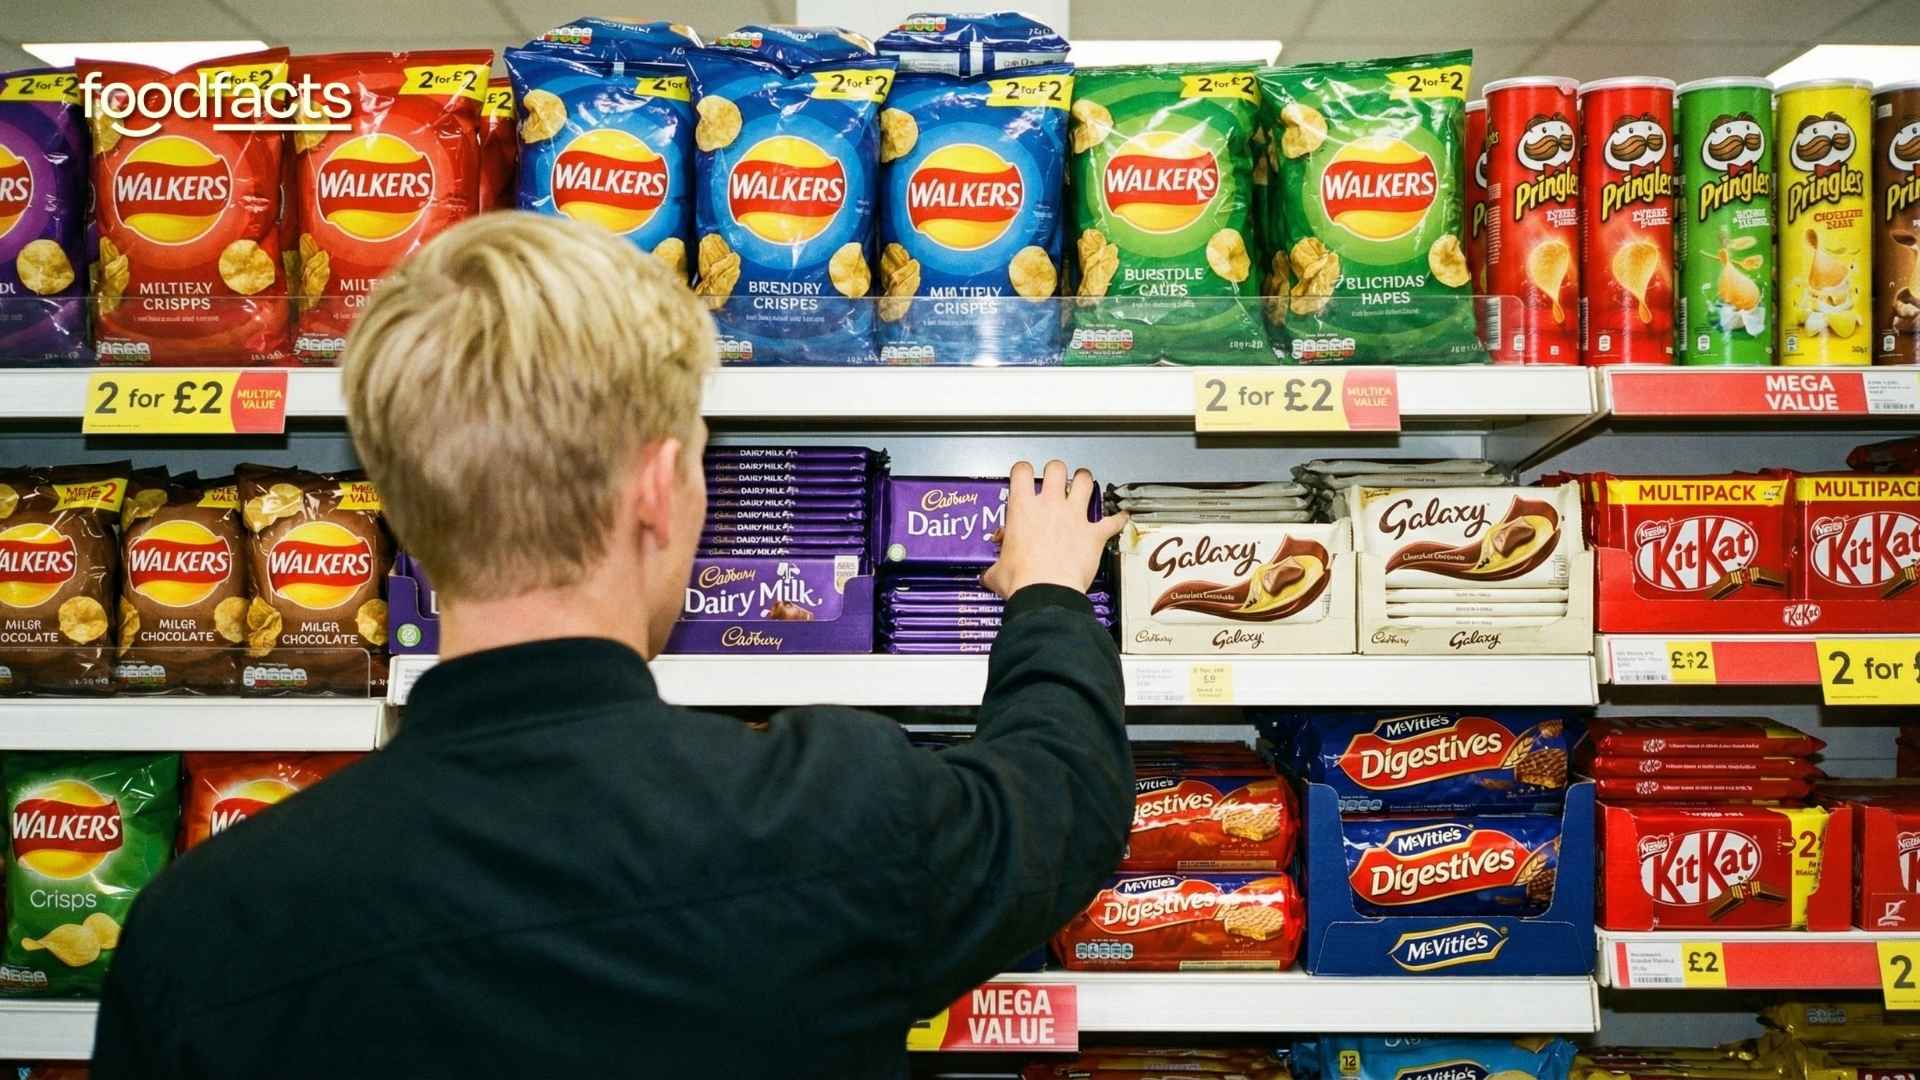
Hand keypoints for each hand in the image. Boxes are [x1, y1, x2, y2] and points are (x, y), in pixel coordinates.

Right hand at [981, 460, 1128, 597]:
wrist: (1046, 593)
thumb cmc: (1022, 581)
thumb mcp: (998, 571)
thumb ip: (994, 568)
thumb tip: (988, 576)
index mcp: (1022, 509)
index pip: (1021, 471)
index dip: (1023, 470)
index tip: (1024, 476)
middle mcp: (1049, 506)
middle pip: (1056, 469)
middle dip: (1057, 471)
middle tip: (1056, 478)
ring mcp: (1074, 517)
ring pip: (1085, 482)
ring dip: (1085, 481)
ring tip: (1084, 483)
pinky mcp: (1093, 534)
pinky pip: (1112, 521)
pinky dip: (1117, 519)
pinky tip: (1121, 517)